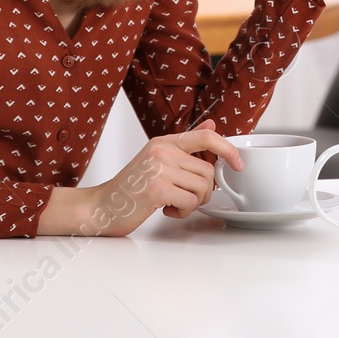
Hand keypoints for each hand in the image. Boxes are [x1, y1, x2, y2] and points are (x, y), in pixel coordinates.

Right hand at [46, 120, 242, 236]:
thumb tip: (212, 124)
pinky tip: (166, 210)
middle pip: (208, 172)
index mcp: (164, 141)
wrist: (99, 207)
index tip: (238, 164)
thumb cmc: (129, 188)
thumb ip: (185, 145)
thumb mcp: (157, 159)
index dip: (228, 149)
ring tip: (173, 204)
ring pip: (203, 188)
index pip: (207, 137)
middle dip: (204, 191)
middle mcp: (162, 150)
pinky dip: (183, 213)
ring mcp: (159, 168)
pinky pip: (190, 202)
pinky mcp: (156, 189)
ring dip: (193, 203)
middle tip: (185, 198)